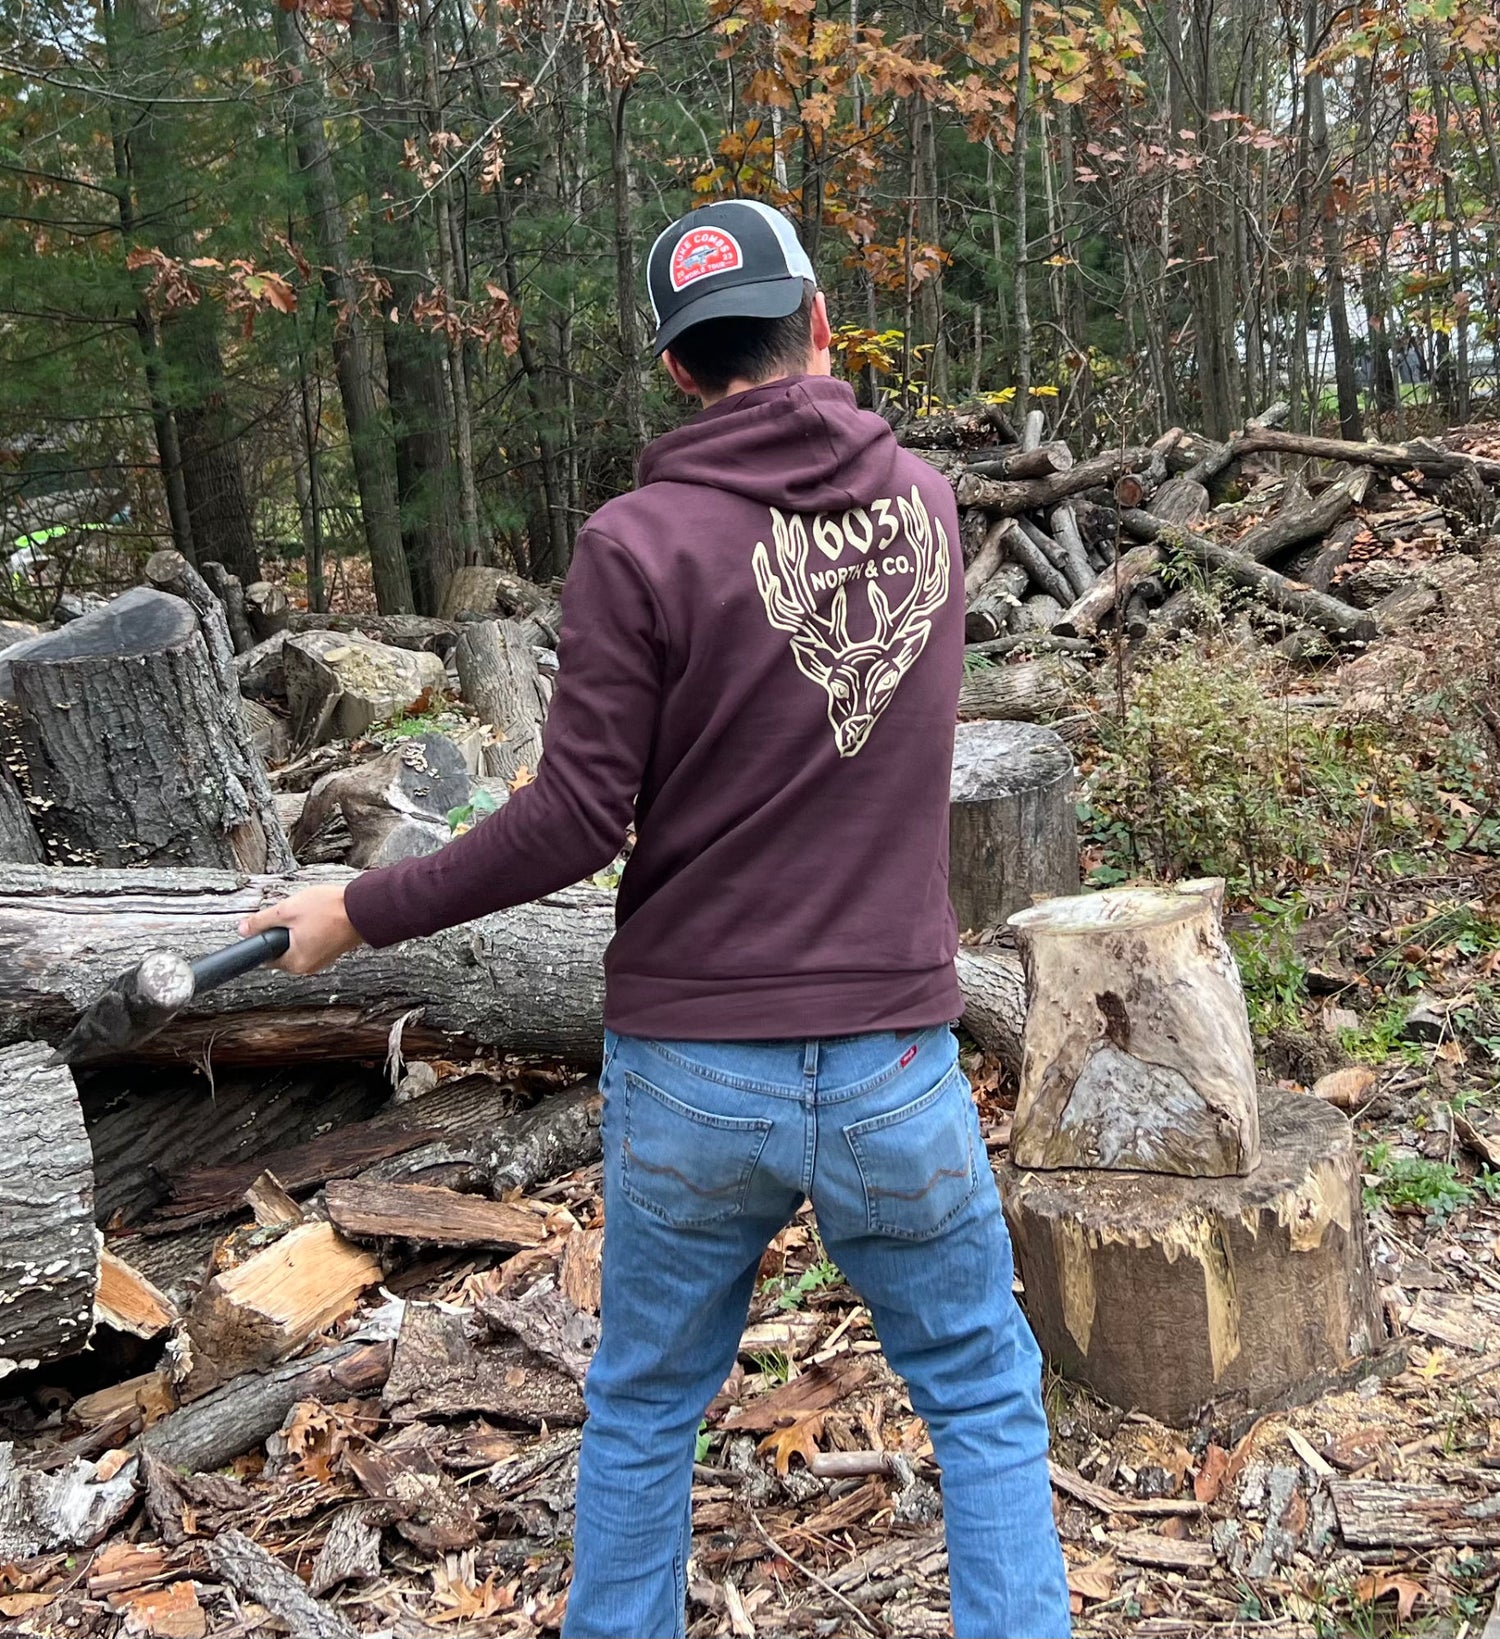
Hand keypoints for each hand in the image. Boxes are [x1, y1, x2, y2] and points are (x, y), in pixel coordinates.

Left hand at [240, 884, 363, 974]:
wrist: (363, 908)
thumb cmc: (329, 910)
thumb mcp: (287, 910)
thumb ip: (261, 922)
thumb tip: (243, 929)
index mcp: (295, 962)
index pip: (266, 958)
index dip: (263, 939)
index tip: (266, 925)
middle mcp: (308, 966)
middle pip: (282, 951)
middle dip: (281, 933)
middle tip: (289, 914)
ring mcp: (322, 960)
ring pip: (298, 946)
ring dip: (297, 931)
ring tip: (307, 913)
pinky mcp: (332, 951)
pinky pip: (312, 943)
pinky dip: (311, 931)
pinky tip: (317, 916)